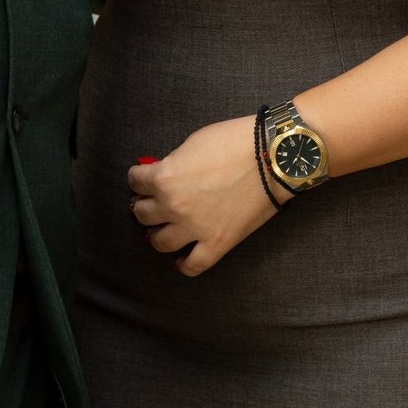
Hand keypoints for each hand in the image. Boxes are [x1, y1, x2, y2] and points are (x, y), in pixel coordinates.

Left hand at [128, 116, 286, 277]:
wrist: (271, 157)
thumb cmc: (234, 142)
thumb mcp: (192, 143)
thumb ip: (173, 163)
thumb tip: (165, 174)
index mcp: (164, 178)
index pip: (136, 181)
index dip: (138, 178)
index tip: (141, 178)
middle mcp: (174, 206)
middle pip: (143, 213)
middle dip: (144, 205)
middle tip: (150, 203)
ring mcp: (195, 228)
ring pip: (160, 242)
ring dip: (157, 235)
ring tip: (161, 230)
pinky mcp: (217, 244)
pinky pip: (193, 265)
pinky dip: (184, 265)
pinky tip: (181, 260)